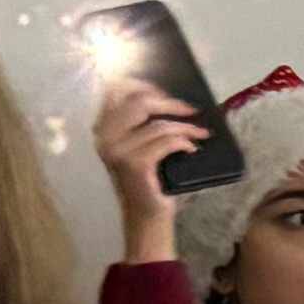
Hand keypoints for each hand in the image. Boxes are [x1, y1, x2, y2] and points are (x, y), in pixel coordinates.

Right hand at [93, 78, 201, 261]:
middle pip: (139, 102)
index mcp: (103, 129)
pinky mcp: (134, 164)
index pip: (116, 90)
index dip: (143, 84)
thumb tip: (169, 96)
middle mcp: (104, 138)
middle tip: (192, 110)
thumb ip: (144, 122)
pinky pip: (165, 141)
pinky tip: (192, 149)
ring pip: (157, 124)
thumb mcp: (143, 146)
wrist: (147, 219)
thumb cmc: (150, 180)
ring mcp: (117, 151)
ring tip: (200, 133)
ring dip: (185, 127)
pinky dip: (183, 142)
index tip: (166, 93)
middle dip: (170, 103)